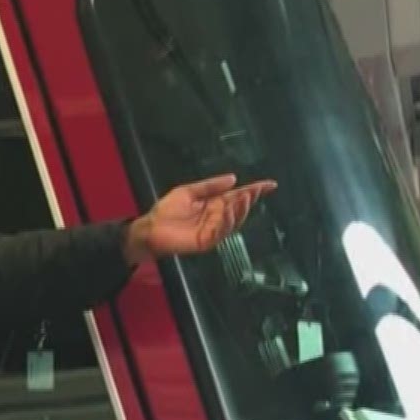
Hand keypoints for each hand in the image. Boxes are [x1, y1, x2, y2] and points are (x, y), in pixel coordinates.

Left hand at [126, 174, 276, 263]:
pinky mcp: (205, 241)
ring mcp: (212, 230)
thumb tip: (233, 178)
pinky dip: (225, 222)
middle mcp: (216, 217)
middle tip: (254, 191)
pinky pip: (219, 232)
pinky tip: (227, 211)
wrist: (150, 228)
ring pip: (233, 221)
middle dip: (249, 200)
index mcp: (214, 204)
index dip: (255, 191)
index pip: (238, 196)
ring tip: (243, 199)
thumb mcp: (189, 192)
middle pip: (239, 209)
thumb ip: (210, 186)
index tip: (270, 184)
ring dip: (239, 210)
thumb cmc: (166, 211)